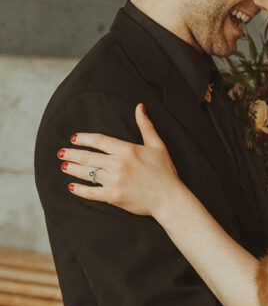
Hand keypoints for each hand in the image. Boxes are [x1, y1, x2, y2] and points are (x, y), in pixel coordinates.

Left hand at [58, 104, 178, 215]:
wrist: (169, 198)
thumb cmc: (164, 171)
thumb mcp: (157, 145)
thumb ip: (145, 125)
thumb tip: (139, 107)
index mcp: (127, 150)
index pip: (99, 141)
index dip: (83, 139)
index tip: (73, 139)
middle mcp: (118, 164)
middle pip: (88, 157)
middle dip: (72, 154)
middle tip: (61, 153)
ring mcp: (115, 181)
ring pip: (87, 173)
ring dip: (73, 169)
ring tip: (63, 166)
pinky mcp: (114, 196)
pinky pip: (91, 192)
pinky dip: (79, 190)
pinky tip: (71, 186)